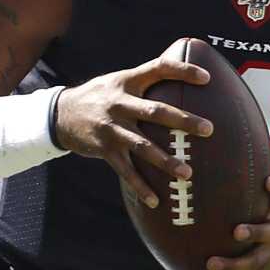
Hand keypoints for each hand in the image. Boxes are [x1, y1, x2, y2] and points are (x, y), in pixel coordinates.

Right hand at [56, 50, 210, 209]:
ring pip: (143, 146)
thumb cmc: (99, 96)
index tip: (207, 78)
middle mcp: (119, 103)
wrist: (60, 114)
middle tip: (209, 129)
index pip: (158, 68)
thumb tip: (179, 78)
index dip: (182, 71)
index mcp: (127, 81)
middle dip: (183, 121)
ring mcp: (111, 128)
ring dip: (166, 161)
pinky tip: (156, 201)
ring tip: (188, 174)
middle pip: (155, 111)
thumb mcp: (117, 81)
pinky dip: (140, 187)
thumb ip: (143, 82)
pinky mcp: (104, 149)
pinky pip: (125, 171)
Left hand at [199, 174, 269, 269]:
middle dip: (254, 232)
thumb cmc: (260, 219)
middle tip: (237, 231)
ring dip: (229, 265)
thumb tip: (217, 147)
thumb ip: (247, 181)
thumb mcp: (262, 202)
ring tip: (210, 264)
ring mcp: (260, 257)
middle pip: (268, 233)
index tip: (268, 182)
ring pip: (247, 263)